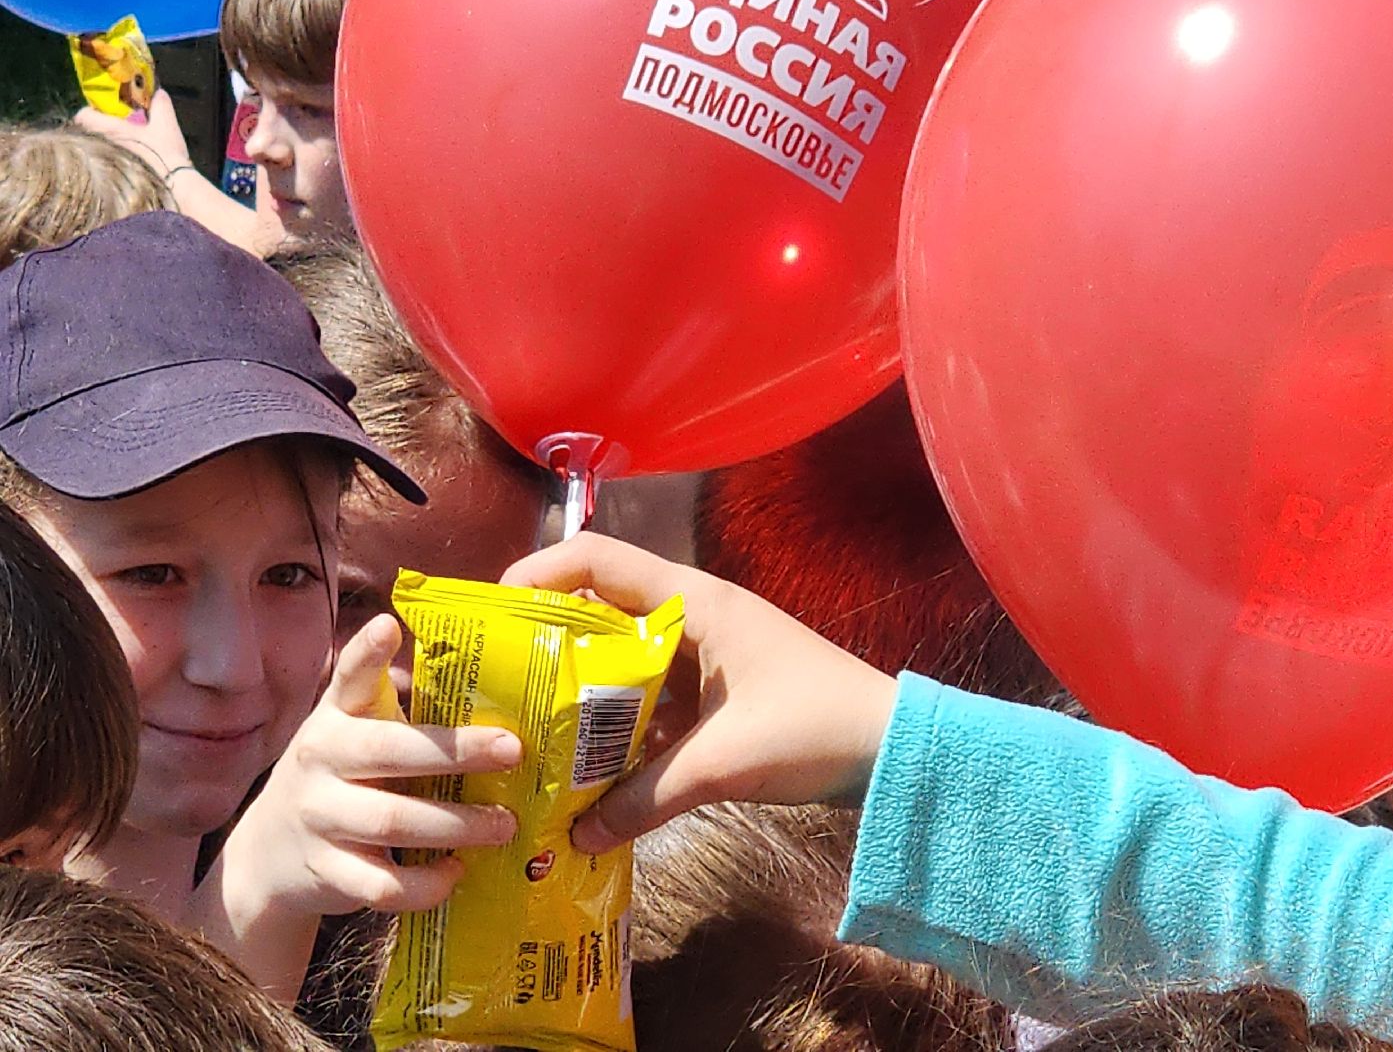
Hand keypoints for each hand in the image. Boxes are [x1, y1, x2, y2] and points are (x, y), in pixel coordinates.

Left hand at [75, 88, 192, 177]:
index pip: (82, 115)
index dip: (91, 112)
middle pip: (89, 134)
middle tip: (120, 132)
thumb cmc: (165, 154)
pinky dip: (113, 166)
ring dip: (107, 149)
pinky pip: (104, 168)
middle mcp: (100, 146)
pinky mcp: (110, 182)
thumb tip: (158, 93)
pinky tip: (131, 168)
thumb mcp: (167, 125)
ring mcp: (103, 166)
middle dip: (101, 132)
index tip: (106, 113)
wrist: (173, 188)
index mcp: (108, 129)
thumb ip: (161, 106)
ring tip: (127, 151)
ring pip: (96, 152)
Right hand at [228, 615, 522, 916]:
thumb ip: (392, 704)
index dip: (367, 652)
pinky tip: (456, 871)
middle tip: (513, 751)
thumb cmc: (336, 778)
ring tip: (505, 824)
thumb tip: (480, 674)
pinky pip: (383, 885)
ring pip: (393, 821)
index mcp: (335, 719)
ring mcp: (320, 818)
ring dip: (458, 825)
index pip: (348, 678)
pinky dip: (426, 883)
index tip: (390, 625)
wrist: (268, 854)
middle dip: (456, 752)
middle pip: (390, 752)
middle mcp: (321, 761)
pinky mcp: (327, 872)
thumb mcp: (350, 731)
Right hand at [501, 533, 896, 853]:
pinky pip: (655, 698)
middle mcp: (694, 616)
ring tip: (534, 736)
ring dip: (586, 696)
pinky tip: (594, 767)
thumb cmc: (814, 728)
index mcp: (694, 602)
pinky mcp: (719, 693)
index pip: (597, 559)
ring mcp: (708, 654)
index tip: (494, 617)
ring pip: (626, 662)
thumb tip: (577, 836)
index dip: (539, 574)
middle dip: (550, 649)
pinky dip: (624, 726)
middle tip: (498, 689)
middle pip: (602, 612)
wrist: (895, 750)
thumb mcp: (722, 764)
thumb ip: (645, 797)